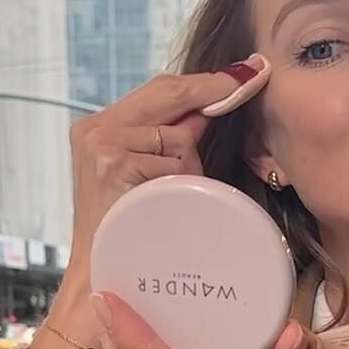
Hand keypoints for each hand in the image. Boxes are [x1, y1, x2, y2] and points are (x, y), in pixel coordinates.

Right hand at [64, 61, 269, 283]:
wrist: (100, 277)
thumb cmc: (131, 235)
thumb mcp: (154, 176)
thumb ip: (177, 142)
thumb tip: (215, 108)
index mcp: (99, 126)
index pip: (161, 89)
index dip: (207, 80)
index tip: (247, 71)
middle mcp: (93, 128)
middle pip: (169, 92)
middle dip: (213, 89)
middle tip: (254, 76)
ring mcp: (101, 143)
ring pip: (176, 135)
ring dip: (188, 164)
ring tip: (172, 197)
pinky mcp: (112, 162)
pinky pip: (171, 160)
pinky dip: (179, 182)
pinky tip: (162, 205)